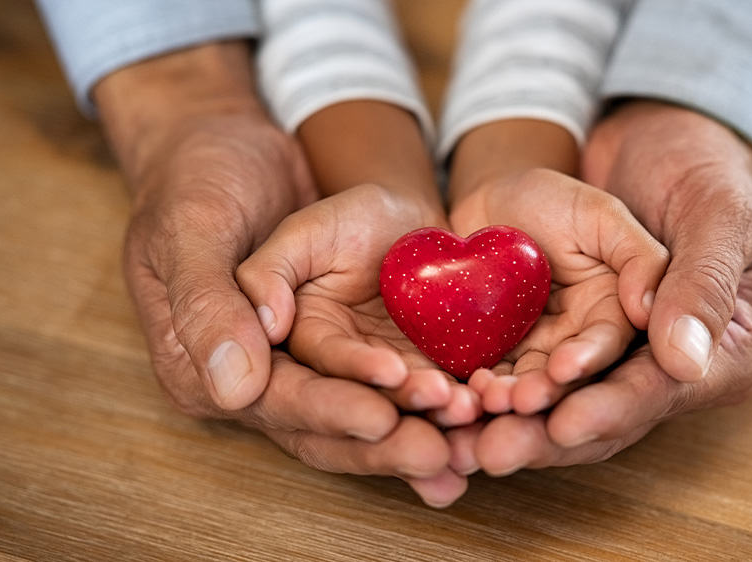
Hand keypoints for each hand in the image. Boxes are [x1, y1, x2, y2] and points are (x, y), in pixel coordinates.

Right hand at [98, 44, 463, 506]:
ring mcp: (310, 365)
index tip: (381, 417)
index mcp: (206, 362)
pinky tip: (478, 422)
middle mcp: (261, 378)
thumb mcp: (196, 227)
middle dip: (386, 442)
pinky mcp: (352, 346)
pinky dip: (434, 406)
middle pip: (326, 427)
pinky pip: (396, 385)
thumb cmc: (204, 180)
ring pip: (368, 414)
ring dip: (419, 430)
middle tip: (441, 451)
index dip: (330, 411)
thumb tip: (236, 386)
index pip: (275, 399)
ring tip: (471, 439)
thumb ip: (211, 303)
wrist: (239, 148)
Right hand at [235, 184, 482, 426]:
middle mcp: (332, 378)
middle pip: (351, 421)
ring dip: (431, 428)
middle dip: (391, 435)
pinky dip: (459, 419)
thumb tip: (268, 325)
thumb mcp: (305, 231)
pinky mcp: (422, 381)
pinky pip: (438, 408)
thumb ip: (270, 272)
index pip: (308, 381)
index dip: (339, 397)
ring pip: (399, 421)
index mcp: (293, 347)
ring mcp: (381, 385)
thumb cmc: (351, 219)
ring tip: (466, 415)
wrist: (410, 222)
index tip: (385, 386)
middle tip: (432, 445)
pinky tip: (484, 417)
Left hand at [449, 100, 751, 475]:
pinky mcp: (562, 340)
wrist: (644, 144)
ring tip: (462, 436)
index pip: (659, 391)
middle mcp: (661, 368)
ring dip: (509, 422)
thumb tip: (685, 360)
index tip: (562, 424)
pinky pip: (524, 372)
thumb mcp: (713, 214)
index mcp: (721, 352)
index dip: (608, 410)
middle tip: (493, 452)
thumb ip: (700, 282)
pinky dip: (490, 390)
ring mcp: (608, 358)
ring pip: (557, 403)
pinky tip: (451, 402)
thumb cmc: (697, 171)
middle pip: (601, 413)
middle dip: (544, 435)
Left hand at [449, 169, 667, 414]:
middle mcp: (578, 342)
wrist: (490, 204)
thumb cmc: (552, 200)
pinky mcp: (497, 356)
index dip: (589, 360)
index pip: (610, 345)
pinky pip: (489, 377)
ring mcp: (535, 353)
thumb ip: (639, 257)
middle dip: (544, 393)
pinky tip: (461, 392)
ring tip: (487, 400)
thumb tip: (651, 312)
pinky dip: (476, 389)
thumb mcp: (601, 215)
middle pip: (566, 379)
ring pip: (526, 385)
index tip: (564, 370)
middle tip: (519, 402)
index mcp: (613, 313)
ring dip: (508, 400)